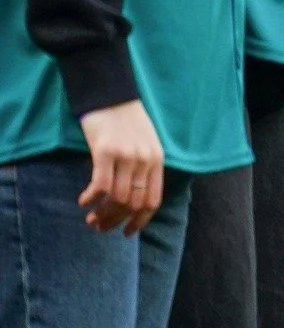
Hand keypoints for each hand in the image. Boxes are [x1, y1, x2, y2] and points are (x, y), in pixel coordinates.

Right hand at [77, 100, 163, 235]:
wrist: (112, 95)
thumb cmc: (126, 122)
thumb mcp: (145, 144)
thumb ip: (143, 168)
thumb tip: (131, 200)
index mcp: (157, 160)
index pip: (152, 201)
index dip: (139, 221)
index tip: (126, 232)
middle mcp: (145, 160)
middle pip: (133, 203)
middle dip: (115, 220)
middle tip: (99, 226)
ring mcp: (126, 156)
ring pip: (116, 198)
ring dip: (101, 213)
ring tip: (90, 217)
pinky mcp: (105, 151)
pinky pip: (100, 185)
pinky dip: (91, 198)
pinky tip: (83, 201)